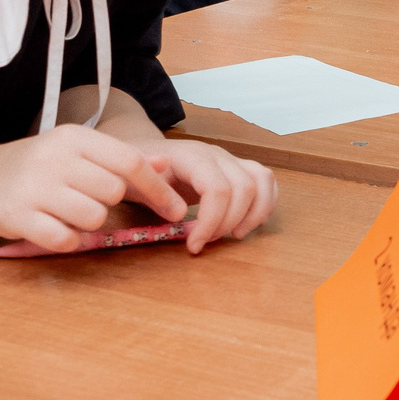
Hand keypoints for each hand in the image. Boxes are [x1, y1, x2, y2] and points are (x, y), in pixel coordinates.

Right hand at [0, 123, 191, 252]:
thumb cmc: (45, 169)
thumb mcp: (80, 153)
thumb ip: (121, 159)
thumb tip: (164, 164)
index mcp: (74, 136)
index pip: (129, 161)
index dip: (158, 188)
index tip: (176, 209)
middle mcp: (53, 157)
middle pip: (113, 191)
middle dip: (111, 203)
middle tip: (90, 200)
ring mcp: (33, 186)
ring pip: (94, 217)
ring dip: (89, 223)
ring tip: (69, 213)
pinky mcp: (17, 216)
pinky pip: (65, 239)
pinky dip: (68, 240)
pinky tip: (55, 228)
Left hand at [140, 139, 278, 250]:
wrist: (143, 155)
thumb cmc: (138, 171)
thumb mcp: (132, 181)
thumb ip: (153, 194)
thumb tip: (179, 214)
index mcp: (191, 156)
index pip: (217, 188)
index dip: (211, 221)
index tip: (194, 245)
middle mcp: (217, 154)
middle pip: (244, 188)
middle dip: (229, 223)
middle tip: (207, 241)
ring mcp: (230, 160)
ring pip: (262, 181)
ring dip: (254, 214)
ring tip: (234, 235)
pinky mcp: (238, 168)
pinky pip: (266, 181)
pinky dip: (266, 205)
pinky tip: (249, 224)